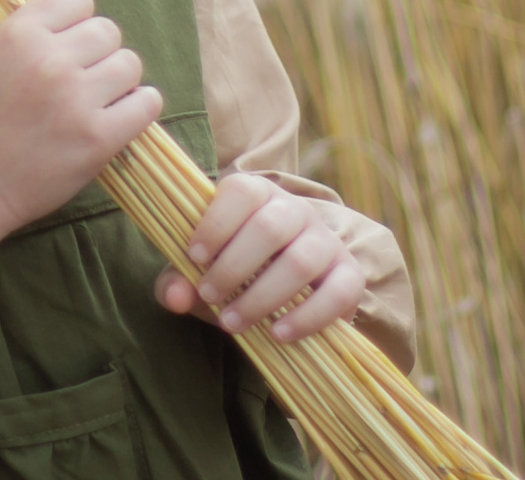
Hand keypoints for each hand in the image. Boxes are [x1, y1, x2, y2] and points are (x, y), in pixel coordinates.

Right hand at [0, 0, 163, 292]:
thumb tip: (35, 12)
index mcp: (18, 33)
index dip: (76, 19)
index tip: (69, 39)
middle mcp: (51, 60)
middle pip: (108, 30)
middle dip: (97, 50)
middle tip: (83, 73)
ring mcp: (77, 100)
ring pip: (130, 64)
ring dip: (119, 78)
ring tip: (101, 95)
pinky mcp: (98, 139)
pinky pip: (147, 104)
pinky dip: (141, 105)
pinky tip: (125, 112)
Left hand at [154, 173, 364, 342]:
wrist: (286, 293)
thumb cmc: (235, 273)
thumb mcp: (202, 273)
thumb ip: (178, 280)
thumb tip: (174, 297)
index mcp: (258, 195)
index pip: (242, 190)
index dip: (216, 222)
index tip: (194, 257)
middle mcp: (296, 210)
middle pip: (270, 226)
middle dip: (233, 266)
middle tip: (208, 296)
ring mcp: (327, 241)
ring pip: (301, 260)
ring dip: (261, 297)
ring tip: (231, 324)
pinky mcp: (349, 275)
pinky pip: (338, 292)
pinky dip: (306, 317)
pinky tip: (277, 335)